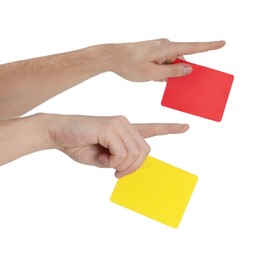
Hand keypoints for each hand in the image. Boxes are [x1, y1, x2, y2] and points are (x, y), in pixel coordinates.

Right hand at [48, 114, 188, 177]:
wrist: (57, 133)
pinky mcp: (110, 127)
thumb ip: (119, 159)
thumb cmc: (79, 144)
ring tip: (107, 163)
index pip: (151, 129)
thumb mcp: (103, 158)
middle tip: (116, 172)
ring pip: (136, 153)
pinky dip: (113, 161)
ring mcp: (119, 124)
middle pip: (145, 151)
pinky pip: (122, 152)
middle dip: (133, 167)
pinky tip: (102, 156)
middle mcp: (125, 124)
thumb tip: (130, 165)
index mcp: (124, 130)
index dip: (168, 129)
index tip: (185, 127)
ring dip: (121, 165)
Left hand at [107, 38, 224, 81]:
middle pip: (182, 59)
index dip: (209, 47)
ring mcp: (160, 49)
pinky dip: (163, 71)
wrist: (112, 57)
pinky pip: (165, 62)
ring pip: (173, 62)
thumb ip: (172, 71)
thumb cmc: (129, 64)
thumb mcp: (151, 72)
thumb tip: (190, 68)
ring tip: (154, 78)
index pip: (192, 47)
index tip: (222, 43)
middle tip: (168, 79)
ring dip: (169, 73)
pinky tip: (153, 77)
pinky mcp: (154, 53)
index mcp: (167, 48)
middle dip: (181, 71)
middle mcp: (165, 46)